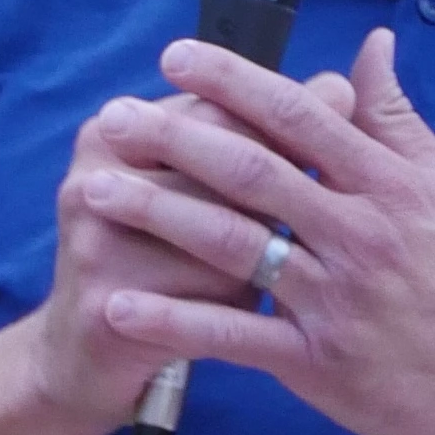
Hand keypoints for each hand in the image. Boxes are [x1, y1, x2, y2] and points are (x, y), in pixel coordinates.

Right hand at [25, 65, 364, 430]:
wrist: (89, 350)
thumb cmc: (162, 257)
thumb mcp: (196, 186)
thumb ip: (260, 133)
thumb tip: (344, 84)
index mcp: (110, 134)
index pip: (213, 110)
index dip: (284, 116)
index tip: (345, 109)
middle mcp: (92, 179)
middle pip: (212, 170)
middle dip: (283, 184)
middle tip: (341, 194)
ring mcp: (94, 245)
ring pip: (215, 240)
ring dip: (262, 256)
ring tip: (294, 267)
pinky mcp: (105, 311)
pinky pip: (199, 307)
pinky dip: (235, 310)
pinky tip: (258, 315)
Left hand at [78, 26, 434, 434]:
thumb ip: (398, 117)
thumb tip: (372, 45)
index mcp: (388, 182)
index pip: (299, 116)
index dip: (233, 82)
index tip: (176, 59)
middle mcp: (357, 232)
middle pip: (251, 171)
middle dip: (175, 138)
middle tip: (113, 117)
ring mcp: (334, 298)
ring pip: (231, 246)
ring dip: (156, 214)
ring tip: (92, 191)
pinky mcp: (317, 362)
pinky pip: (233, 338)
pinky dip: (173, 323)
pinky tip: (116, 308)